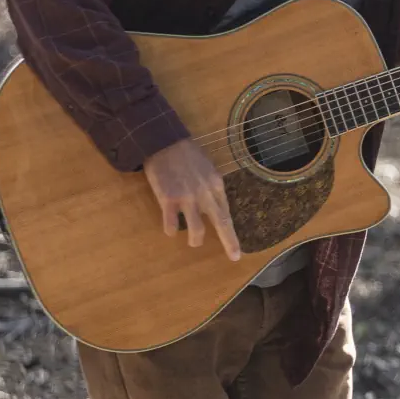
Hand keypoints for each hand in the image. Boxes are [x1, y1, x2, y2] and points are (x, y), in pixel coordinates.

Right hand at [142, 139, 241, 261]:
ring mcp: (187, 197)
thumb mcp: (206, 167)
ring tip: (193, 242)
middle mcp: (205, 193)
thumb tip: (213, 205)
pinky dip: (171, 230)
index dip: (231, 231)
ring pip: (196, 229)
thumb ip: (210, 187)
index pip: (226, 212)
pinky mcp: (168, 200)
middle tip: (234, 257)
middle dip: (229, 242)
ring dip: (195, 240)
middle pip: (221, 222)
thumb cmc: (185, 154)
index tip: (236, 246)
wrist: (163, 141)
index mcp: (216, 184)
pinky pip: (171, 225)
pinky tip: (170, 228)